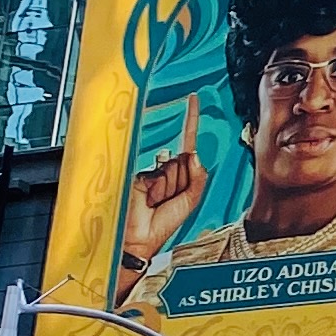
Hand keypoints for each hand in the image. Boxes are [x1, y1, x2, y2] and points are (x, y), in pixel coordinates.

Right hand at [120, 129, 205, 270]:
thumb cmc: (164, 223)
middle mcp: (166, 168)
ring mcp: (152, 171)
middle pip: (185, 161)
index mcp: (180, 173)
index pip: (188, 143)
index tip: (193, 98)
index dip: (191, 121)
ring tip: (158, 201)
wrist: (140, 237)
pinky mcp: (139, 174)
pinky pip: (157, 175)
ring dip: (169, 188)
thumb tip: (194, 155)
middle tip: (170, 199)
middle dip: (183, 181)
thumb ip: (197, 178)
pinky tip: (148, 199)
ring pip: (171, 168)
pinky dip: (157, 189)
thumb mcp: (189, 202)